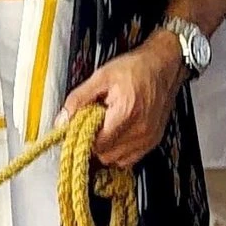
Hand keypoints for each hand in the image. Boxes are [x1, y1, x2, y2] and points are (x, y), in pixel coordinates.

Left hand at [60, 33, 185, 168]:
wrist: (164, 65)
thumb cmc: (136, 68)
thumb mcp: (101, 77)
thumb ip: (78, 99)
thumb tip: (61, 121)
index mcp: (126, 114)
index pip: (96, 144)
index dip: (83, 138)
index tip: (78, 127)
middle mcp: (140, 130)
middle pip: (105, 155)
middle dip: (93, 144)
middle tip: (91, 125)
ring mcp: (148, 138)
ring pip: (116, 160)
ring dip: (106, 149)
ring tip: (105, 128)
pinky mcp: (153, 140)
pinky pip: (130, 158)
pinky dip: (119, 151)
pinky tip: (116, 134)